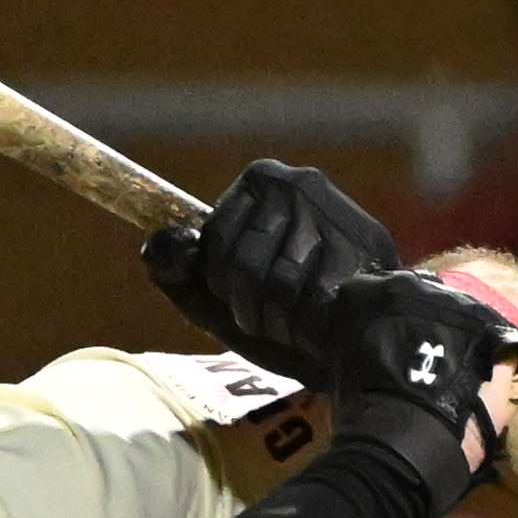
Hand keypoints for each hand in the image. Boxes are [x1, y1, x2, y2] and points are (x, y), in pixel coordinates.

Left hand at [143, 159, 423, 381]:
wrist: (362, 336)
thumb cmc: (287, 311)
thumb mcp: (219, 293)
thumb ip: (178, 267)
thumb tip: (155, 241)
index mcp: (263, 181)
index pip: (213, 240)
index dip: (220, 281)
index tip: (243, 290)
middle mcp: (296, 183)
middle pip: (238, 263)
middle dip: (247, 305)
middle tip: (272, 313)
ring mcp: (328, 212)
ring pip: (270, 282)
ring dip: (276, 318)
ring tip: (298, 315)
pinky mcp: (357, 247)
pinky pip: (304, 298)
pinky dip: (306, 323)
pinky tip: (323, 317)